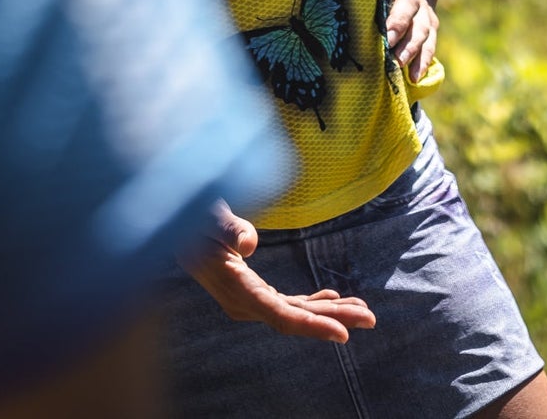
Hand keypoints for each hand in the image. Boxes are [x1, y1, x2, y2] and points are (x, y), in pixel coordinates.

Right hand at [184, 201, 375, 342]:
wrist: (175, 218)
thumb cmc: (193, 212)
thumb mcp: (209, 214)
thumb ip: (228, 227)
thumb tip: (249, 243)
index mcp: (236, 289)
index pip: (281, 315)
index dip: (314, 326)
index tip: (345, 334)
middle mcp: (242, 302)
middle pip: (295, 317)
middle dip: (334, 319)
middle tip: (371, 318)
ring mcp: (246, 298)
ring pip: (293, 311)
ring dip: (327, 311)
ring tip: (361, 308)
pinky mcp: (250, 290)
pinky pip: (285, 303)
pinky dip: (310, 302)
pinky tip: (331, 297)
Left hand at [382, 0, 440, 83]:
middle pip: (408, 8)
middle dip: (398, 24)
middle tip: (388, 40)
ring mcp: (426, 14)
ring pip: (421, 31)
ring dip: (410, 48)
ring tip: (399, 62)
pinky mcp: (432, 29)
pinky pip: (430, 47)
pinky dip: (423, 62)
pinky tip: (414, 76)